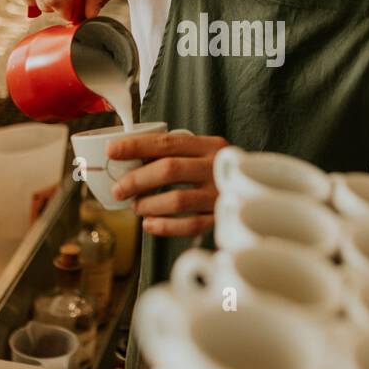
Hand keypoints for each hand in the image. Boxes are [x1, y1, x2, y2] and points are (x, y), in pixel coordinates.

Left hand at [106, 132, 229, 236]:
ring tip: (136, 206)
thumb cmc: (213, 171)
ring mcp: (220, 194)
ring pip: (178, 200)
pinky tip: (149, 224)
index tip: (111, 150)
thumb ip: (172, 154)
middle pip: (170, 169)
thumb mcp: (200, 154)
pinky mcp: (221, 218)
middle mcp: (216, 167)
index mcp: (209, 145)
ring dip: (149, 204)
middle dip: (137, 180)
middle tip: (118, 189)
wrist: (257, 190)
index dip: (136, 146)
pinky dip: (165, 226)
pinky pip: (190, 226)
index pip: (167, 142)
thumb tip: (124, 160)